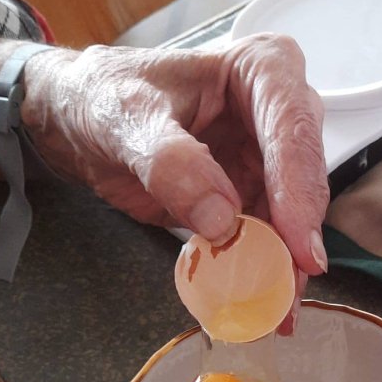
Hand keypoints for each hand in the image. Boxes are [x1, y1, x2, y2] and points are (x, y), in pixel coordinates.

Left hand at [23, 36, 330, 291]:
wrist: (78, 119)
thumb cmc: (102, 97)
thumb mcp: (125, 119)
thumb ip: (171, 162)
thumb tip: (223, 220)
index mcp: (260, 70)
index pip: (292, 130)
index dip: (299, 191)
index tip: (298, 248)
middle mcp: (278, 110)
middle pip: (304, 177)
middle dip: (298, 236)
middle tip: (290, 289)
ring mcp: (270, 156)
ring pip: (294, 216)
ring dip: (286, 265)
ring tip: (278, 312)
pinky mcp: (255, 193)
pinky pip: (269, 236)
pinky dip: (265, 270)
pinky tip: (263, 303)